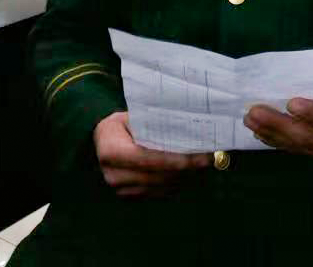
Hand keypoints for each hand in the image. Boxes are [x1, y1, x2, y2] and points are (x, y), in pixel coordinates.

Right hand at [93, 111, 211, 197]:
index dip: (176, 161)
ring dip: (184, 178)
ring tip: (204, 166)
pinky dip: (176, 183)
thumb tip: (188, 127)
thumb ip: (153, 124)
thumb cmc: (122, 122)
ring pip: (160, 187)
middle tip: (209, 160)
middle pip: (157, 176)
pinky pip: (158, 193)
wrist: (104, 139)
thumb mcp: (133, 116)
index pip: (149, 160)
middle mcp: (114, 174)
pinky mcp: (129, 196)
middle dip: (186, 170)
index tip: (200, 158)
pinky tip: (190, 173)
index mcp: (111, 151)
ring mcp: (121, 189)